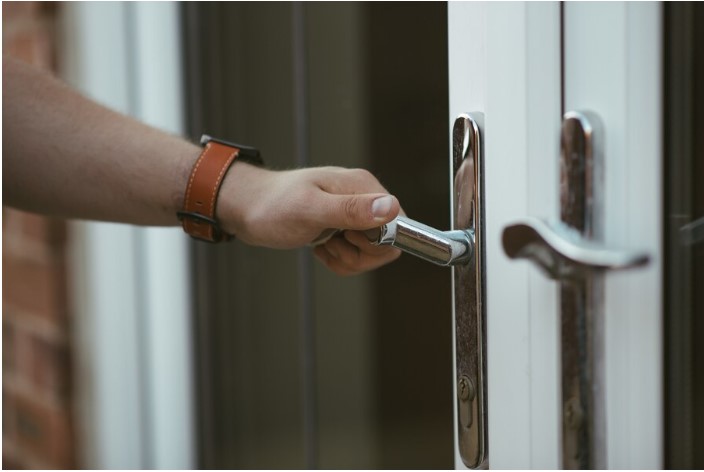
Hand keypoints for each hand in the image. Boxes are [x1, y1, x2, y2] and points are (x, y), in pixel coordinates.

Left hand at [218, 163, 401, 274]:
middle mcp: (363, 198)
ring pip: (371, 253)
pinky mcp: (343, 228)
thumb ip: (351, 210)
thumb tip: (391, 208)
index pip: (399, 224)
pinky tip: (320, 248)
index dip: (378, 242)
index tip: (349, 239)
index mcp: (363, 187)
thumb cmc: (273, 206)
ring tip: (322, 244)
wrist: (247, 209)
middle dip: (360, 255)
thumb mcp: (311, 210)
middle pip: (387, 243)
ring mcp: (353, 214)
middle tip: (331, 243)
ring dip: (347, 259)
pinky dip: (339, 260)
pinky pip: (356, 256)